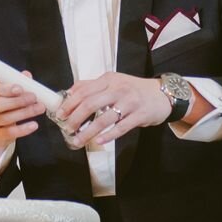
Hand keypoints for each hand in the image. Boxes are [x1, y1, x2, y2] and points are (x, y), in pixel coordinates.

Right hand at [0, 76, 45, 156]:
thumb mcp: (2, 89)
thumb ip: (13, 81)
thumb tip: (26, 76)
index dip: (5, 88)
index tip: (20, 88)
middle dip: (17, 101)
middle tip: (33, 98)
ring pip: (4, 119)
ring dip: (24, 113)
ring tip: (38, 108)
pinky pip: (9, 133)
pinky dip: (23, 129)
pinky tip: (33, 124)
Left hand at [58, 71, 172, 148]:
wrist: (162, 94)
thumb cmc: (134, 89)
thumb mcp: (113, 82)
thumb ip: (93, 86)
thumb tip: (70, 92)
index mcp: (108, 79)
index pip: (83, 90)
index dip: (69, 103)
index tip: (60, 113)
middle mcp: (118, 89)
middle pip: (91, 104)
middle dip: (75, 118)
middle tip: (67, 129)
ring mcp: (129, 102)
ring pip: (104, 118)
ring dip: (89, 131)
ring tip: (78, 140)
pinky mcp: (139, 115)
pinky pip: (121, 127)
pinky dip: (108, 135)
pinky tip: (99, 141)